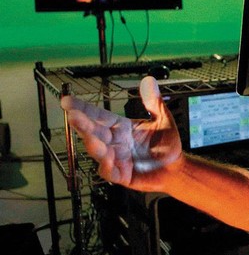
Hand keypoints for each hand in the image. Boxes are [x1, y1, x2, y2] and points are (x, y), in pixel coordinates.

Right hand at [60, 76, 182, 191]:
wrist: (175, 168)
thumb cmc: (166, 145)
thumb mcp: (163, 120)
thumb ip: (154, 102)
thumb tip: (149, 80)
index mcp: (121, 127)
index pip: (99, 115)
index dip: (83, 108)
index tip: (67, 101)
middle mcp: (114, 142)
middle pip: (95, 132)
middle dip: (83, 125)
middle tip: (73, 116)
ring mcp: (116, 159)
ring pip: (99, 152)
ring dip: (93, 145)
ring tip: (90, 138)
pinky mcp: (121, 175)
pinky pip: (110, 171)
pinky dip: (107, 165)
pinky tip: (108, 158)